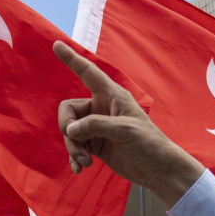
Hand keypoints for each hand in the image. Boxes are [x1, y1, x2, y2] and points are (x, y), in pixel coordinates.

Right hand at [53, 41, 204, 207]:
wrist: (157, 170)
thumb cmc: (149, 143)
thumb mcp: (125, 130)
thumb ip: (96, 126)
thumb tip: (70, 130)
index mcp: (111, 95)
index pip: (88, 72)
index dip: (72, 59)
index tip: (57, 45)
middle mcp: (101, 108)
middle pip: (68, 110)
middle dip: (68, 129)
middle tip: (79, 146)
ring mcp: (97, 127)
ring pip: (70, 131)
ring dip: (73, 148)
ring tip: (85, 163)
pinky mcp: (95, 145)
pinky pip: (75, 147)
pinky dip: (74, 157)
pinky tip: (79, 169)